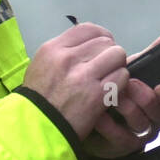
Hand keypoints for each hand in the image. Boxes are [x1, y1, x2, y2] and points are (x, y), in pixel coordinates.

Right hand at [21, 22, 127, 140]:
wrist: (37, 130)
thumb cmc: (40, 100)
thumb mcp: (42, 66)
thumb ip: (65, 52)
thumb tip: (91, 44)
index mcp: (53, 49)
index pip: (88, 29)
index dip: (101, 37)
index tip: (102, 49)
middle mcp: (68, 58)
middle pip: (106, 42)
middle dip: (109, 54)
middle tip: (105, 69)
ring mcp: (84, 75)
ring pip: (118, 55)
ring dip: (117, 67)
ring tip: (109, 80)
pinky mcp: (98, 94)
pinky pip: (122, 76)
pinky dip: (121, 84)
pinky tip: (111, 92)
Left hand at [82, 27, 159, 159]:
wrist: (96, 116)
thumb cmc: (119, 87)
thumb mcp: (136, 68)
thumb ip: (155, 53)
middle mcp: (155, 118)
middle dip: (146, 99)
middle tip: (131, 85)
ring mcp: (140, 133)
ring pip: (143, 126)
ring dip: (128, 109)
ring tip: (113, 96)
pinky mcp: (122, 144)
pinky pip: (122, 139)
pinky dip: (110, 127)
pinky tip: (100, 116)